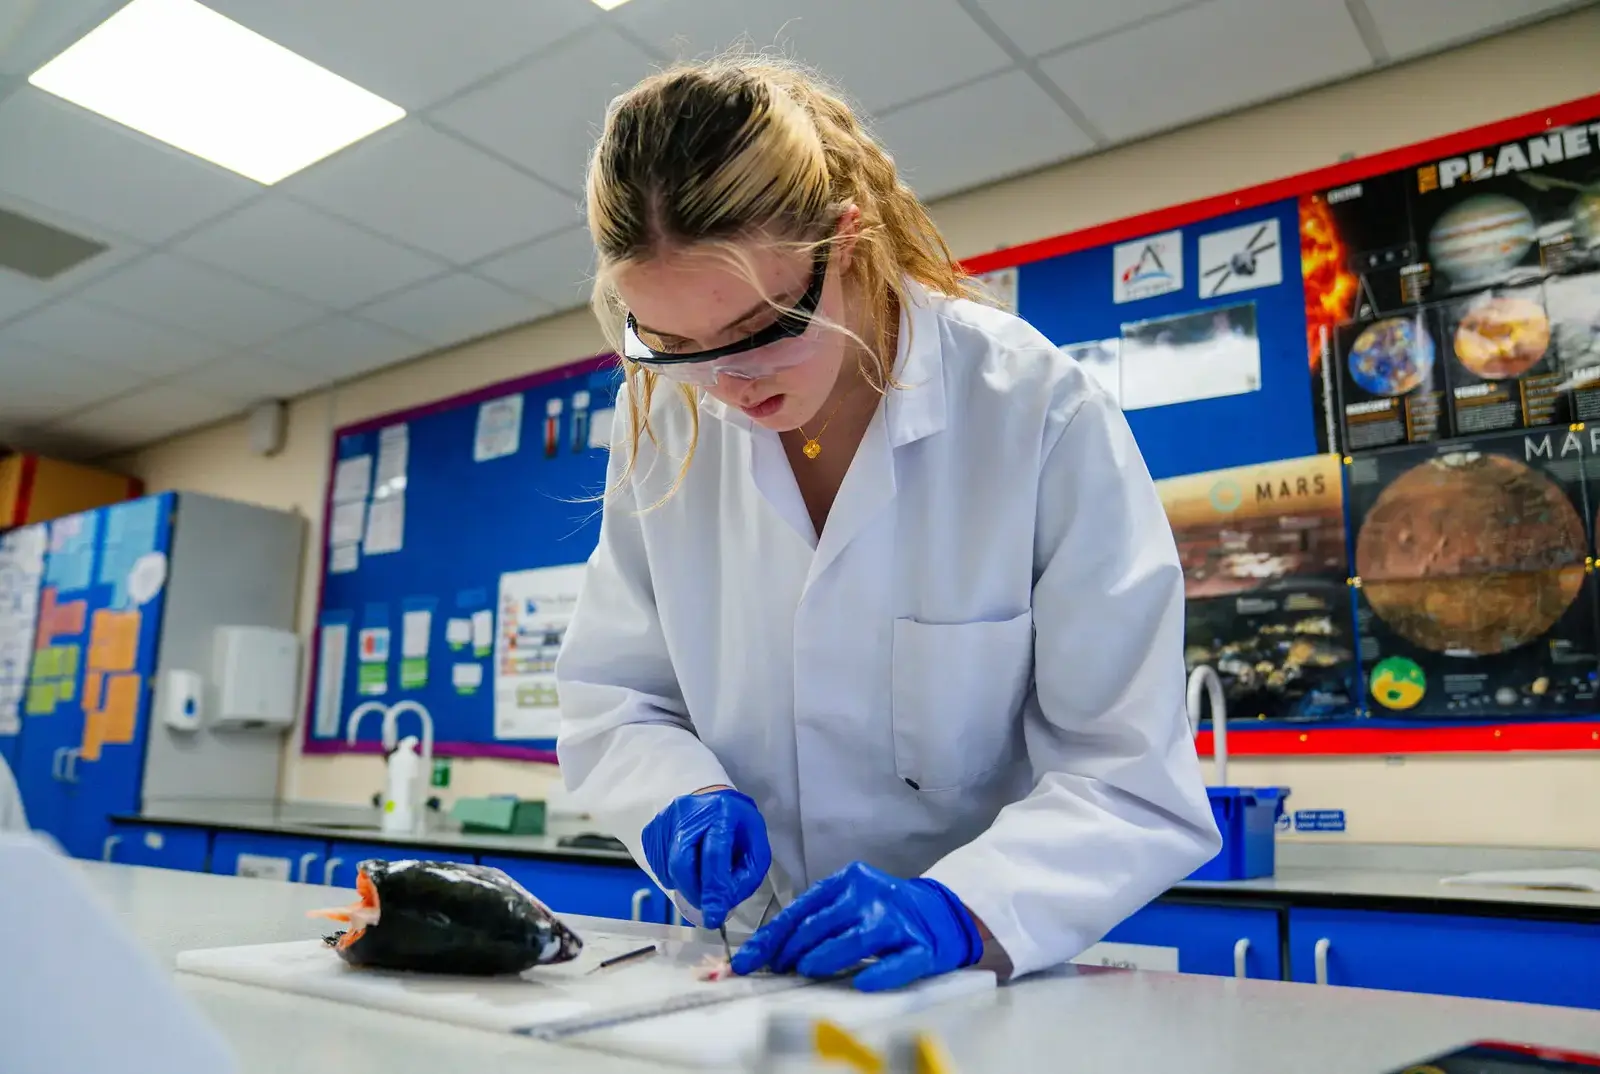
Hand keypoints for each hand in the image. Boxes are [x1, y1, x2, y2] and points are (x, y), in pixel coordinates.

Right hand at [640, 788, 770, 928]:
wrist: (714, 801)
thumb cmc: (738, 826)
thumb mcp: (756, 849)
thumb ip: (746, 877)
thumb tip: (723, 904)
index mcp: (722, 812)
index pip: (714, 855)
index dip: (713, 889)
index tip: (714, 917)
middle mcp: (689, 811)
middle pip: (682, 863)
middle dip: (695, 892)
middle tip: (706, 904)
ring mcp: (666, 819)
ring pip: (668, 868)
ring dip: (685, 884)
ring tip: (701, 876)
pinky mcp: (652, 829)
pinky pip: (658, 865)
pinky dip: (674, 876)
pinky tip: (688, 866)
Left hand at [730, 862, 981, 991]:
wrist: (943, 913)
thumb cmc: (885, 910)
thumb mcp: (850, 901)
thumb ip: (818, 918)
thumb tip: (772, 950)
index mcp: (849, 881)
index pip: (802, 910)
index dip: (772, 937)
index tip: (748, 958)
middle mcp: (872, 895)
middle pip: (822, 924)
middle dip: (791, 950)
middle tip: (776, 969)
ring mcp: (897, 920)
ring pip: (855, 940)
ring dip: (825, 958)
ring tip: (806, 970)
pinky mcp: (921, 946)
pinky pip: (897, 962)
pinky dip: (879, 974)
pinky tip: (861, 982)